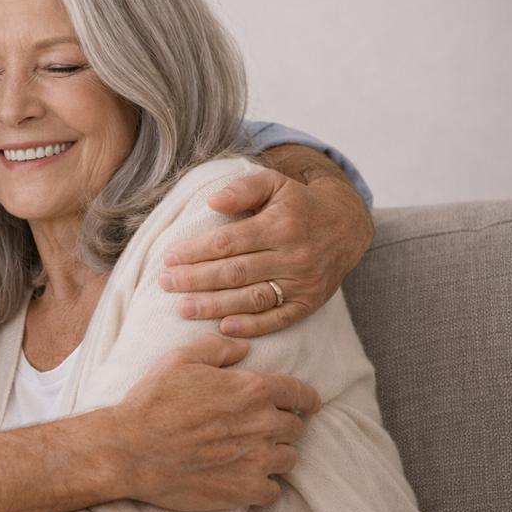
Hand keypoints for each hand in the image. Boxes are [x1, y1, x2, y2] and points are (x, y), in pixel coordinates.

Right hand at [110, 334, 320, 510]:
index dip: (306, 398)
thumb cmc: (153, 401)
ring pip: (288, 458)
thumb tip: (243, 347)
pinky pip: (273, 490)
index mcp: (253, 390)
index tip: (306, 404)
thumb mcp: (180, 358)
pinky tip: (245, 477)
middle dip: (284, 425)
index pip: (300, 394)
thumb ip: (218, 347)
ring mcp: (257, 460)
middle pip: (296, 428)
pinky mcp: (245, 490)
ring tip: (254, 453)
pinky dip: (263, 484)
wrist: (130, 449)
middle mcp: (263, 425)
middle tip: (263, 428)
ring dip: (275, 454)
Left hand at [160, 154, 373, 336]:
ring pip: (252, 298)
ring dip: (214, 306)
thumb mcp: (274, 183)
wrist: (347, 225)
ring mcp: (301, 282)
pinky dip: (251, 326)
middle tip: (165, 284)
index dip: (195, 252)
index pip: (228, 243)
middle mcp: (291, 256)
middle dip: (195, 280)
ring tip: (183, 309)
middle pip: (234, 272)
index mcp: (279, 226)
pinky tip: (224, 327)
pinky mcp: (308, 302)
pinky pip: (278, 319)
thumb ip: (243, 189)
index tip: (168, 258)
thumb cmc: (298, 204)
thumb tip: (212, 201)